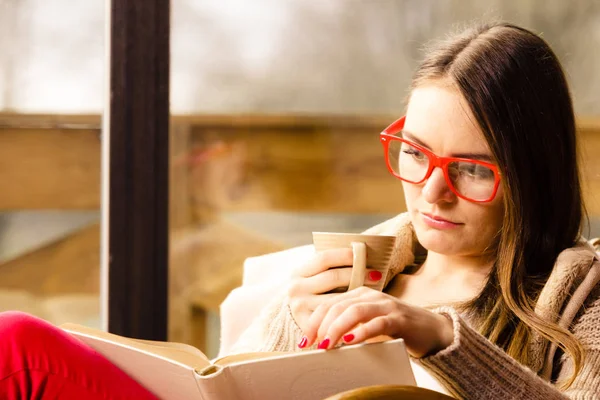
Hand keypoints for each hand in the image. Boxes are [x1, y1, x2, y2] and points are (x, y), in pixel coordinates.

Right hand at [287, 248, 384, 335]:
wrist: (292, 319)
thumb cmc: (312, 293)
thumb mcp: (313, 278)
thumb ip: (330, 268)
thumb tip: (360, 252)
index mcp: (297, 272)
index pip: (324, 258)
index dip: (346, 255)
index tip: (365, 255)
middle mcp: (295, 289)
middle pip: (332, 277)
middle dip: (357, 273)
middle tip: (377, 274)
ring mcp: (300, 307)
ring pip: (336, 298)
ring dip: (357, 293)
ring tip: (374, 290)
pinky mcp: (307, 324)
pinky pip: (334, 316)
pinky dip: (350, 311)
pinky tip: (362, 308)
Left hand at [300, 286, 454, 357]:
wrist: (431, 330)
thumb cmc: (395, 329)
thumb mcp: (367, 324)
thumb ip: (348, 327)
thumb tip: (322, 343)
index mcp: (359, 294)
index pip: (329, 304)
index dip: (313, 322)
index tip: (303, 342)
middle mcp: (370, 296)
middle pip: (338, 306)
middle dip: (321, 326)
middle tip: (312, 345)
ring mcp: (385, 305)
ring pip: (354, 312)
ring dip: (337, 328)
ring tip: (327, 344)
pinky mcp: (399, 319)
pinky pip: (377, 323)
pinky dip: (362, 332)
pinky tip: (351, 342)